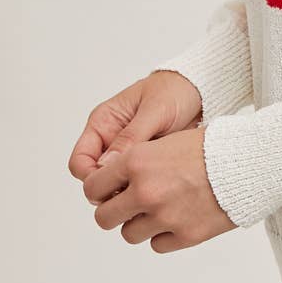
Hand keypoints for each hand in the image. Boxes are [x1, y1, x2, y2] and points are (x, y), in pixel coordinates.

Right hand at [67, 70, 203, 182]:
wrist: (201, 91)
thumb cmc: (174, 91)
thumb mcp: (154, 110)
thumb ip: (132, 136)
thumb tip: (106, 165)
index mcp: (103, 124)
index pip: (80, 161)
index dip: (91, 177)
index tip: (112, 184)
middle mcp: (109, 141)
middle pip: (94, 179)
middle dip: (108, 189)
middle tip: (132, 191)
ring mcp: (127, 154)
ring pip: (114, 185)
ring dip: (126, 191)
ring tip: (149, 188)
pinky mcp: (145, 164)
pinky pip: (135, 183)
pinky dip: (142, 188)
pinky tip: (158, 187)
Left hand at [80, 123, 236, 250]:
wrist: (251, 162)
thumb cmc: (213, 146)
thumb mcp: (168, 140)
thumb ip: (138, 161)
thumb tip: (115, 181)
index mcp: (137, 161)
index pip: (93, 187)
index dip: (99, 190)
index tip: (109, 191)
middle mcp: (145, 191)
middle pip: (105, 218)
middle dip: (114, 212)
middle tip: (128, 206)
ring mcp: (164, 216)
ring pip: (129, 234)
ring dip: (139, 224)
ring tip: (159, 210)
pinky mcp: (185, 236)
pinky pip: (157, 244)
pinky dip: (163, 235)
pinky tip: (178, 217)